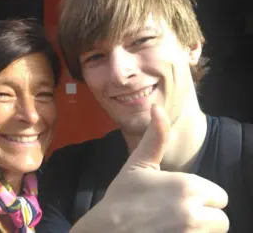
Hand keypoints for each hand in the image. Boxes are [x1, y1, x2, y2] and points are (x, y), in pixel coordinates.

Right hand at [72, 105, 228, 232]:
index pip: (218, 196)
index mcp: (188, 186)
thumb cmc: (121, 198)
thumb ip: (155, 137)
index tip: (177, 200)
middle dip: (204, 217)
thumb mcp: (138, 165)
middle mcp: (195, 212)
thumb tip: (158, 107)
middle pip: (221, 219)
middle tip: (176, 215)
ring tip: (174, 226)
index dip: (200, 198)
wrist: (106, 230)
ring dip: (199, 231)